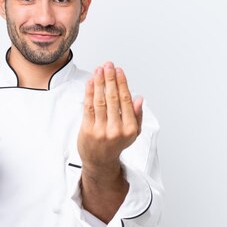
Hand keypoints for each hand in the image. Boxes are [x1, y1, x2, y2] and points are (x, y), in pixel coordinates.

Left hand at [77, 62, 142, 176]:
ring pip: (100, 101)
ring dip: (99, 82)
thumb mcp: (133, 133)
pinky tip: (91, 82)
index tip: (119, 71)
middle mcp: (116, 129)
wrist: (99, 161)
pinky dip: (89, 93)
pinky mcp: (87, 130)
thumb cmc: (116, 144)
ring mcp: (101, 130)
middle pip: (112, 98)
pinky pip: (88, 107)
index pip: (126, 100)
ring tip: (99, 70)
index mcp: (130, 129)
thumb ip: (137, 116)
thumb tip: (139, 98)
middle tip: (108, 65)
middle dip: (110, 79)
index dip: (122, 83)